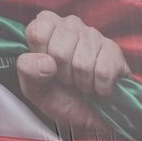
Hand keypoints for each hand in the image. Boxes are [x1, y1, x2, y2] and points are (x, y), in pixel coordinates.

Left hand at [17, 10, 129, 131]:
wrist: (88, 116)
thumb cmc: (59, 97)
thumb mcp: (34, 89)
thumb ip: (28, 71)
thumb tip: (46, 63)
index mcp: (45, 27)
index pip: (38, 33)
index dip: (41, 58)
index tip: (46, 69)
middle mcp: (69, 24)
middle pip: (59, 51)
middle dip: (62, 75)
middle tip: (66, 80)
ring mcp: (93, 34)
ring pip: (82, 63)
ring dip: (81, 83)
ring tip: (81, 83)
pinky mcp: (113, 49)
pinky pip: (103, 72)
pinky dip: (99, 87)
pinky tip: (98, 85)